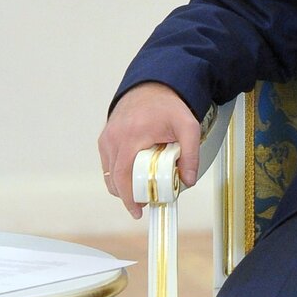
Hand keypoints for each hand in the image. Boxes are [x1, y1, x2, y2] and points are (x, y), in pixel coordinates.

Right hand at [97, 82, 200, 217]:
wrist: (153, 85)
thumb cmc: (169, 105)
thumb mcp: (188, 126)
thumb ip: (191, 154)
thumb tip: (187, 181)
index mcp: (132, 136)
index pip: (124, 175)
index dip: (129, 197)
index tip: (138, 210)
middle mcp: (115, 138)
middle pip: (114, 178)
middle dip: (127, 196)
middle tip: (143, 203)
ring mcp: (107, 138)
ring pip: (109, 173)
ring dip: (122, 186)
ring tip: (141, 190)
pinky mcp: (105, 138)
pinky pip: (108, 163)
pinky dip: (118, 174)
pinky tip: (134, 176)